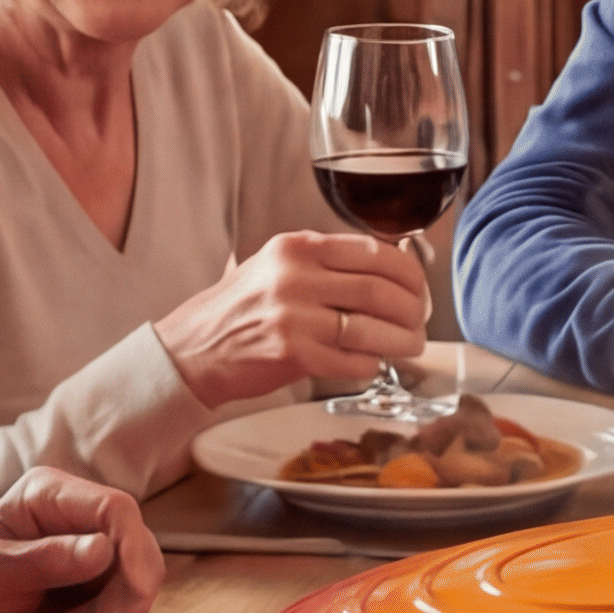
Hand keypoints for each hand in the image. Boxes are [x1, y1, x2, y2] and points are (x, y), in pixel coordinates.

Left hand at [0, 471, 160, 612]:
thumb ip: (43, 559)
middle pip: (139, 544)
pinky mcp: (102, 583)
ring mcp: (96, 549)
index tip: (135, 590)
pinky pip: (130, 601)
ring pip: (142, 576)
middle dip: (128, 590)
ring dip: (118, 611)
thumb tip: (102, 549)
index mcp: (52, 494)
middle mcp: (82, 515)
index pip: (115, 508)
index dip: (133, 547)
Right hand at [151, 230, 435, 408]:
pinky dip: (370, 365)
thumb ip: (324, 263)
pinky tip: (371, 364)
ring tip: (411, 346)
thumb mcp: (275, 266)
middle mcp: (295, 277)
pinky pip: (352, 361)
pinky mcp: (293, 355)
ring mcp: (294, 317)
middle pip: (379, 290)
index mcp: (296, 247)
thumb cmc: (238, 309)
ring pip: (371, 328)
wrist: (192, 350)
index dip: (409, 273)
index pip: (373, 252)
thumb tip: (388, 269)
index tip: (419, 288)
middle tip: (421, 322)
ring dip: (401, 341)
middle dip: (412, 310)